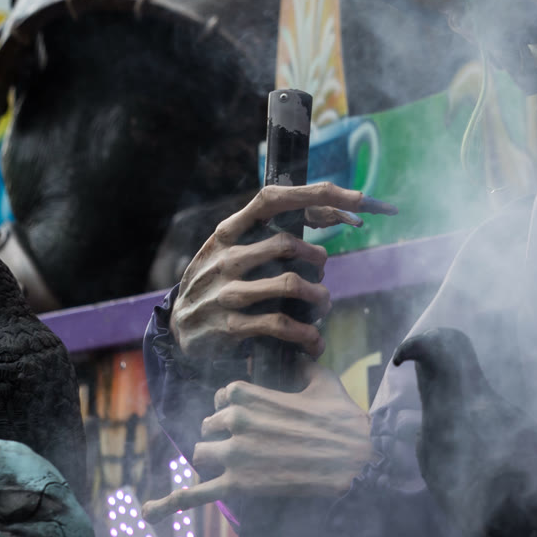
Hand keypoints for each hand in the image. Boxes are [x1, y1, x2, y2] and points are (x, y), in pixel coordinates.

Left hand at [144, 368, 372, 513]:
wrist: (357, 461)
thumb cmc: (343, 420)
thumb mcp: (322, 381)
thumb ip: (303, 365)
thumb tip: (301, 352)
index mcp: (250, 394)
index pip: (222, 397)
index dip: (230, 407)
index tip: (243, 415)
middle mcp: (235, 421)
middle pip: (209, 426)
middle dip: (222, 434)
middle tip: (246, 444)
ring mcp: (234, 454)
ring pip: (201, 453)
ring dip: (213, 459)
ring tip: (233, 466)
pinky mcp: (238, 485)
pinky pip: (196, 494)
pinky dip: (171, 503)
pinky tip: (150, 513)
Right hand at [169, 182, 395, 364]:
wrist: (178, 329)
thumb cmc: (218, 282)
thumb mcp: (232, 251)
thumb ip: (271, 233)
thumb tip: (333, 211)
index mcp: (228, 231)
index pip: (273, 198)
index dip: (317, 193)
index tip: (358, 198)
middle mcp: (225, 256)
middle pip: (288, 244)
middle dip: (319, 261)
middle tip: (322, 276)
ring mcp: (226, 291)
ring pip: (291, 284)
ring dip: (319, 298)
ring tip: (322, 306)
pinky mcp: (230, 326)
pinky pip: (282, 326)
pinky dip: (307, 334)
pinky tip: (313, 342)